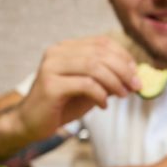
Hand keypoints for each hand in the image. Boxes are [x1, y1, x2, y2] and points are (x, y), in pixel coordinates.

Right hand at [15, 36, 141, 140]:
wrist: (30, 123)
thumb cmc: (61, 105)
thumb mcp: (89, 88)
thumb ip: (107, 78)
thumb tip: (135, 75)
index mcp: (66, 48)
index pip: (102, 42)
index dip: (123, 56)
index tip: (136, 73)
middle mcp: (57, 53)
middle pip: (100, 53)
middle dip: (123, 70)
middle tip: (136, 86)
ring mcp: (51, 67)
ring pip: (94, 66)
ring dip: (115, 82)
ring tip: (123, 95)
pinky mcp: (50, 85)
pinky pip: (85, 84)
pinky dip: (100, 94)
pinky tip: (104, 105)